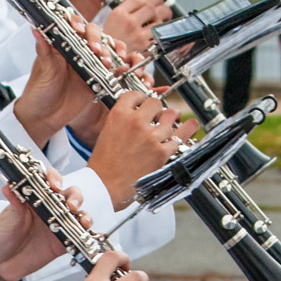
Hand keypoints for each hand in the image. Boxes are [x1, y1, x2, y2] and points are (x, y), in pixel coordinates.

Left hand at [0, 176, 82, 280]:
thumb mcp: (7, 219)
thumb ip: (14, 203)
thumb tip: (9, 186)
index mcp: (34, 197)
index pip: (49, 180)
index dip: (55, 179)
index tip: (54, 186)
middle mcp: (48, 208)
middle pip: (70, 195)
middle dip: (75, 197)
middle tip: (70, 205)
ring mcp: (57, 225)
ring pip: (78, 214)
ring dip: (84, 215)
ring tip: (82, 220)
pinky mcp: (62, 243)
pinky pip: (79, 237)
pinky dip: (86, 235)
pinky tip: (89, 234)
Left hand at [13, 20, 117, 144]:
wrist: (45, 118)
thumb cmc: (39, 92)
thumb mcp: (43, 70)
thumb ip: (43, 50)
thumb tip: (36, 29)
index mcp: (62, 45)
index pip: (73, 26)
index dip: (78, 24)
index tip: (79, 30)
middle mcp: (77, 51)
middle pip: (93, 34)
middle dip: (96, 39)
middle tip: (95, 50)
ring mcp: (89, 65)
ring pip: (105, 50)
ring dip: (108, 52)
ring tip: (105, 62)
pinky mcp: (97, 79)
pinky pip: (112, 70)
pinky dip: (119, 68)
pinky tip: (120, 69)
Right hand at [87, 88, 187, 205]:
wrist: (105, 186)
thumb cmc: (104, 164)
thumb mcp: (107, 133)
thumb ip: (123, 120)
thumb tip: (139, 113)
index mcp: (119, 114)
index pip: (136, 94)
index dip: (142, 99)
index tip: (144, 104)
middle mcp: (136, 122)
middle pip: (156, 103)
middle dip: (157, 110)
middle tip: (156, 118)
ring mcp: (150, 137)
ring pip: (170, 120)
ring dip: (168, 126)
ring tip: (168, 130)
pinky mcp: (161, 152)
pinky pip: (177, 140)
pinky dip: (175, 143)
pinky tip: (174, 141)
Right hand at [103, 0, 170, 54]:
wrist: (108, 58)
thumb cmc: (111, 39)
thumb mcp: (112, 18)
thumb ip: (127, 7)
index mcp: (119, 14)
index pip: (138, 0)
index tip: (147, 2)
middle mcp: (129, 23)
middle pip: (151, 7)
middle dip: (157, 7)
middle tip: (159, 9)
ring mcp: (138, 35)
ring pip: (158, 20)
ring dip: (161, 19)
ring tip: (158, 20)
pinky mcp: (145, 46)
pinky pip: (158, 34)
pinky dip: (159, 32)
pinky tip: (156, 31)